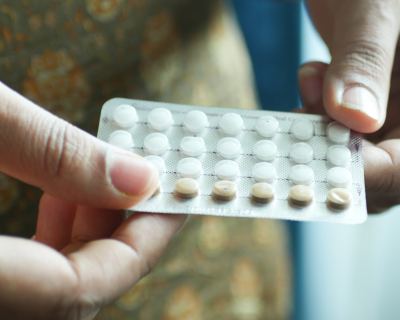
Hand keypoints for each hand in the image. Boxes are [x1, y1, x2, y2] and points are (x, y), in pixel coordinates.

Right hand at [0, 82, 186, 318]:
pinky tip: (58, 197)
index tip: (178, 198)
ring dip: (87, 234)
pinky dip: (53, 240)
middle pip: (73, 292)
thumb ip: (53, 152)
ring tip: (99, 183)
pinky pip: (29, 274)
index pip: (81, 289)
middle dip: (119, 234)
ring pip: (53, 286)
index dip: (143, 244)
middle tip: (144, 184)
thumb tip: (139, 175)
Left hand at [299, 0, 399, 211]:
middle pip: (381, 161)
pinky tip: (312, 74)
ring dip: (320, 123)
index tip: (320, 155)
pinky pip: (340, 118)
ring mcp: (393, 98)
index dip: (368, 169)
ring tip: (311, 82)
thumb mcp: (375, 6)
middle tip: (303, 125)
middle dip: (334, 148)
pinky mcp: (367, 90)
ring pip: (355, 142)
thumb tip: (354, 117)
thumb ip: (365, 60)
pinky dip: (318, 105)